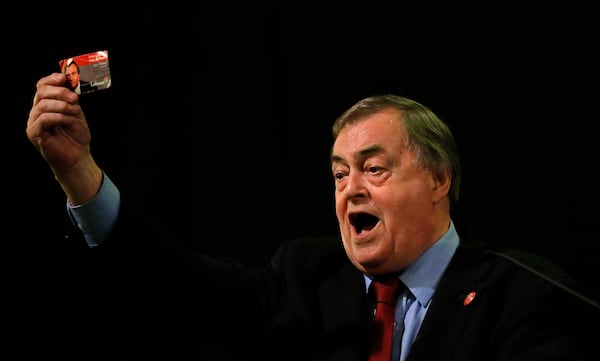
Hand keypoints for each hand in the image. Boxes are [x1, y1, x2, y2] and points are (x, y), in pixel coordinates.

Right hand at [26, 73, 101, 204]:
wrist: (78, 157)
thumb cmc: (76, 136)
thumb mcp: (76, 113)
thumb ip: (71, 99)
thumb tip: (70, 83)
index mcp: (46, 105)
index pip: (42, 86)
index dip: (51, 79)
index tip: (64, 78)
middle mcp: (36, 112)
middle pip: (41, 93)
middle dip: (59, 92)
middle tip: (74, 98)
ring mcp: (33, 123)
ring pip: (42, 105)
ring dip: (62, 106)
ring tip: (75, 111)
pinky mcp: (34, 134)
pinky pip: (43, 119)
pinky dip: (58, 116)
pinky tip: (68, 120)